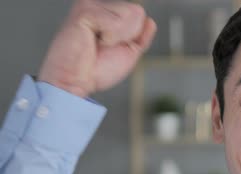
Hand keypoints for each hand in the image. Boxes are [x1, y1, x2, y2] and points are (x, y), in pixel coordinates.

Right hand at [38, 0, 156, 97]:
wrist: (75, 83)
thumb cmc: (95, 71)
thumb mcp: (127, 53)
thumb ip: (139, 37)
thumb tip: (150, 21)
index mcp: (106, 13)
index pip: (138, 14)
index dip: (134, 36)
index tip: (110, 48)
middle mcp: (97, 5)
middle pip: (137, 12)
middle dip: (128, 36)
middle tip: (104, 47)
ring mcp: (90, 6)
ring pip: (131, 15)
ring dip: (119, 38)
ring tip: (98, 44)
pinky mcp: (85, 11)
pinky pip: (117, 22)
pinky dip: (111, 38)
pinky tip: (93, 42)